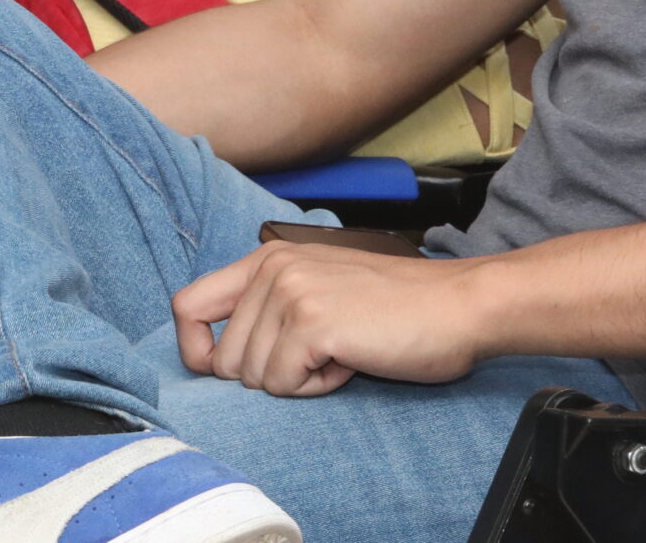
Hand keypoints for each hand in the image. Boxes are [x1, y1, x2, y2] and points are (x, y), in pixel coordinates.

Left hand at [171, 242, 487, 396]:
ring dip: (299, 380)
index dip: (197, 351)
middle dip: (270, 374)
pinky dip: (317, 388)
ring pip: (254, 377)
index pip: (186, 306)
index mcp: (266, 258)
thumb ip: (267, 311)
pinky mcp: (311, 322)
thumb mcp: (319, 291)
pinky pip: (284, 385)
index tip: (230, 371)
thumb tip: (217, 360)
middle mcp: (271, 268)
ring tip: (341, 351)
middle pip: (224, 359)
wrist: (458, 306)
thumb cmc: (395, 309)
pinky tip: (349, 361)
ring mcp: (289, 292)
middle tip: (321, 352)